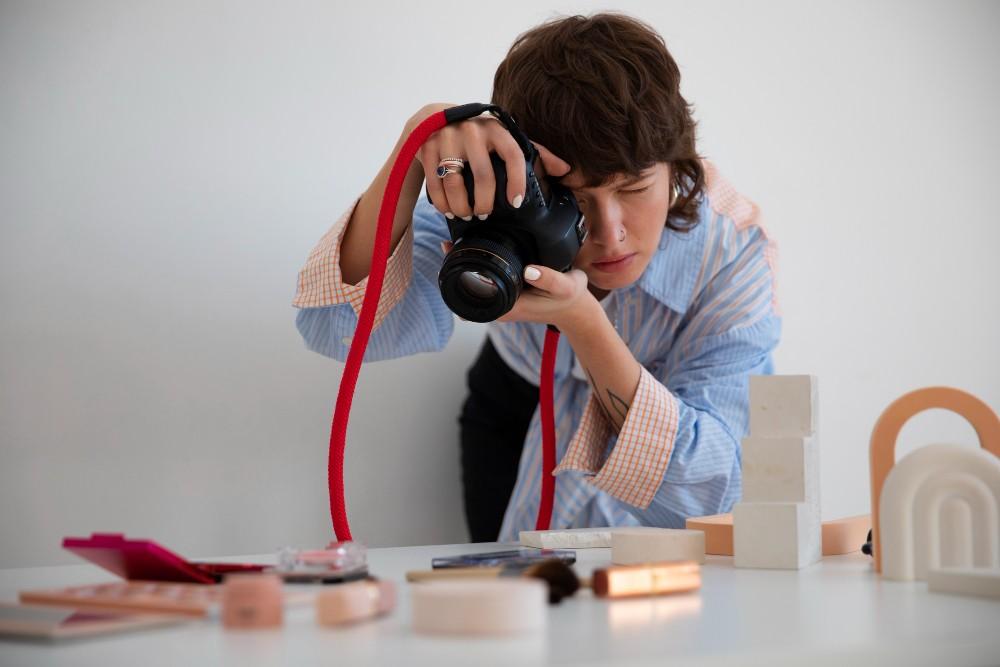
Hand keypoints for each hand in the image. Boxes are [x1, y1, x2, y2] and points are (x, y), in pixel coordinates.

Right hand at [407, 103, 570, 220]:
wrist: (434, 118)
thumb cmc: (479, 135)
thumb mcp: (504, 138)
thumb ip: (535, 152)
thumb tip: (566, 170)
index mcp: (496, 127)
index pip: (514, 155)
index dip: (517, 182)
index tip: (516, 203)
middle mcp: (472, 129)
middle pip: (483, 176)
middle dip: (484, 203)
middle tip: (485, 214)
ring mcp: (447, 137)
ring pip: (456, 183)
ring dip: (462, 206)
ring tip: (466, 214)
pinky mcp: (427, 147)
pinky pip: (435, 184)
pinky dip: (442, 203)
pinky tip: (448, 210)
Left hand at [442, 239, 595, 328]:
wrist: (577, 310)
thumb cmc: (570, 298)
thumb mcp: (565, 286)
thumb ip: (549, 279)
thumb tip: (528, 270)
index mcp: (508, 307)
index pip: (471, 295)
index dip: (457, 276)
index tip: (451, 253)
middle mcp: (500, 308)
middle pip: (466, 290)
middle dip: (456, 268)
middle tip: (448, 243)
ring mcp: (502, 303)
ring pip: (473, 286)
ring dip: (464, 267)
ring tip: (456, 244)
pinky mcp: (506, 295)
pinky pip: (484, 282)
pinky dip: (476, 267)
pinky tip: (474, 250)